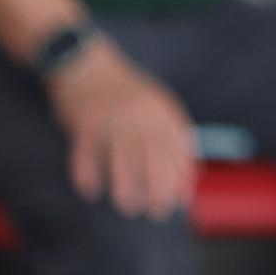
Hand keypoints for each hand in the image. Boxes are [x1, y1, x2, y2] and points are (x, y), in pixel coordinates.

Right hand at [50, 40, 198, 217]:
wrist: (87, 63)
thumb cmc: (126, 94)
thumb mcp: (157, 106)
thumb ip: (173, 136)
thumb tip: (191, 178)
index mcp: (161, 109)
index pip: (179, 146)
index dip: (183, 175)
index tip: (182, 201)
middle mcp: (140, 112)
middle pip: (155, 153)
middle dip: (160, 186)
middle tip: (159, 212)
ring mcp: (112, 116)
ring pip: (122, 156)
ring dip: (126, 185)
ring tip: (129, 207)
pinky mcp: (84, 122)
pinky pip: (86, 154)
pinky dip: (87, 175)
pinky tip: (91, 191)